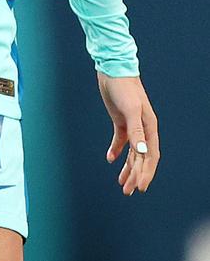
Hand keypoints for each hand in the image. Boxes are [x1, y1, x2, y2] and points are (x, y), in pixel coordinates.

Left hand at [97, 72, 159, 195]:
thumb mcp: (130, 109)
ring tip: (122, 183)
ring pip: (132, 152)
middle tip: (128, 191)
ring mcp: (131, 124)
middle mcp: (143, 128)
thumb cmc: (124, 87)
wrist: (113, 69)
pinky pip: (120, 140)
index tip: (140, 187)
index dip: (146, 172)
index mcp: (149, 127)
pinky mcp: (120, 120)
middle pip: (141, 157)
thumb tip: (143, 152)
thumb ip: (136, 131)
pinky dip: (116, 150)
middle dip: (136, 175)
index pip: (150, 156)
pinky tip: (110, 159)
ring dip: (128, 167)